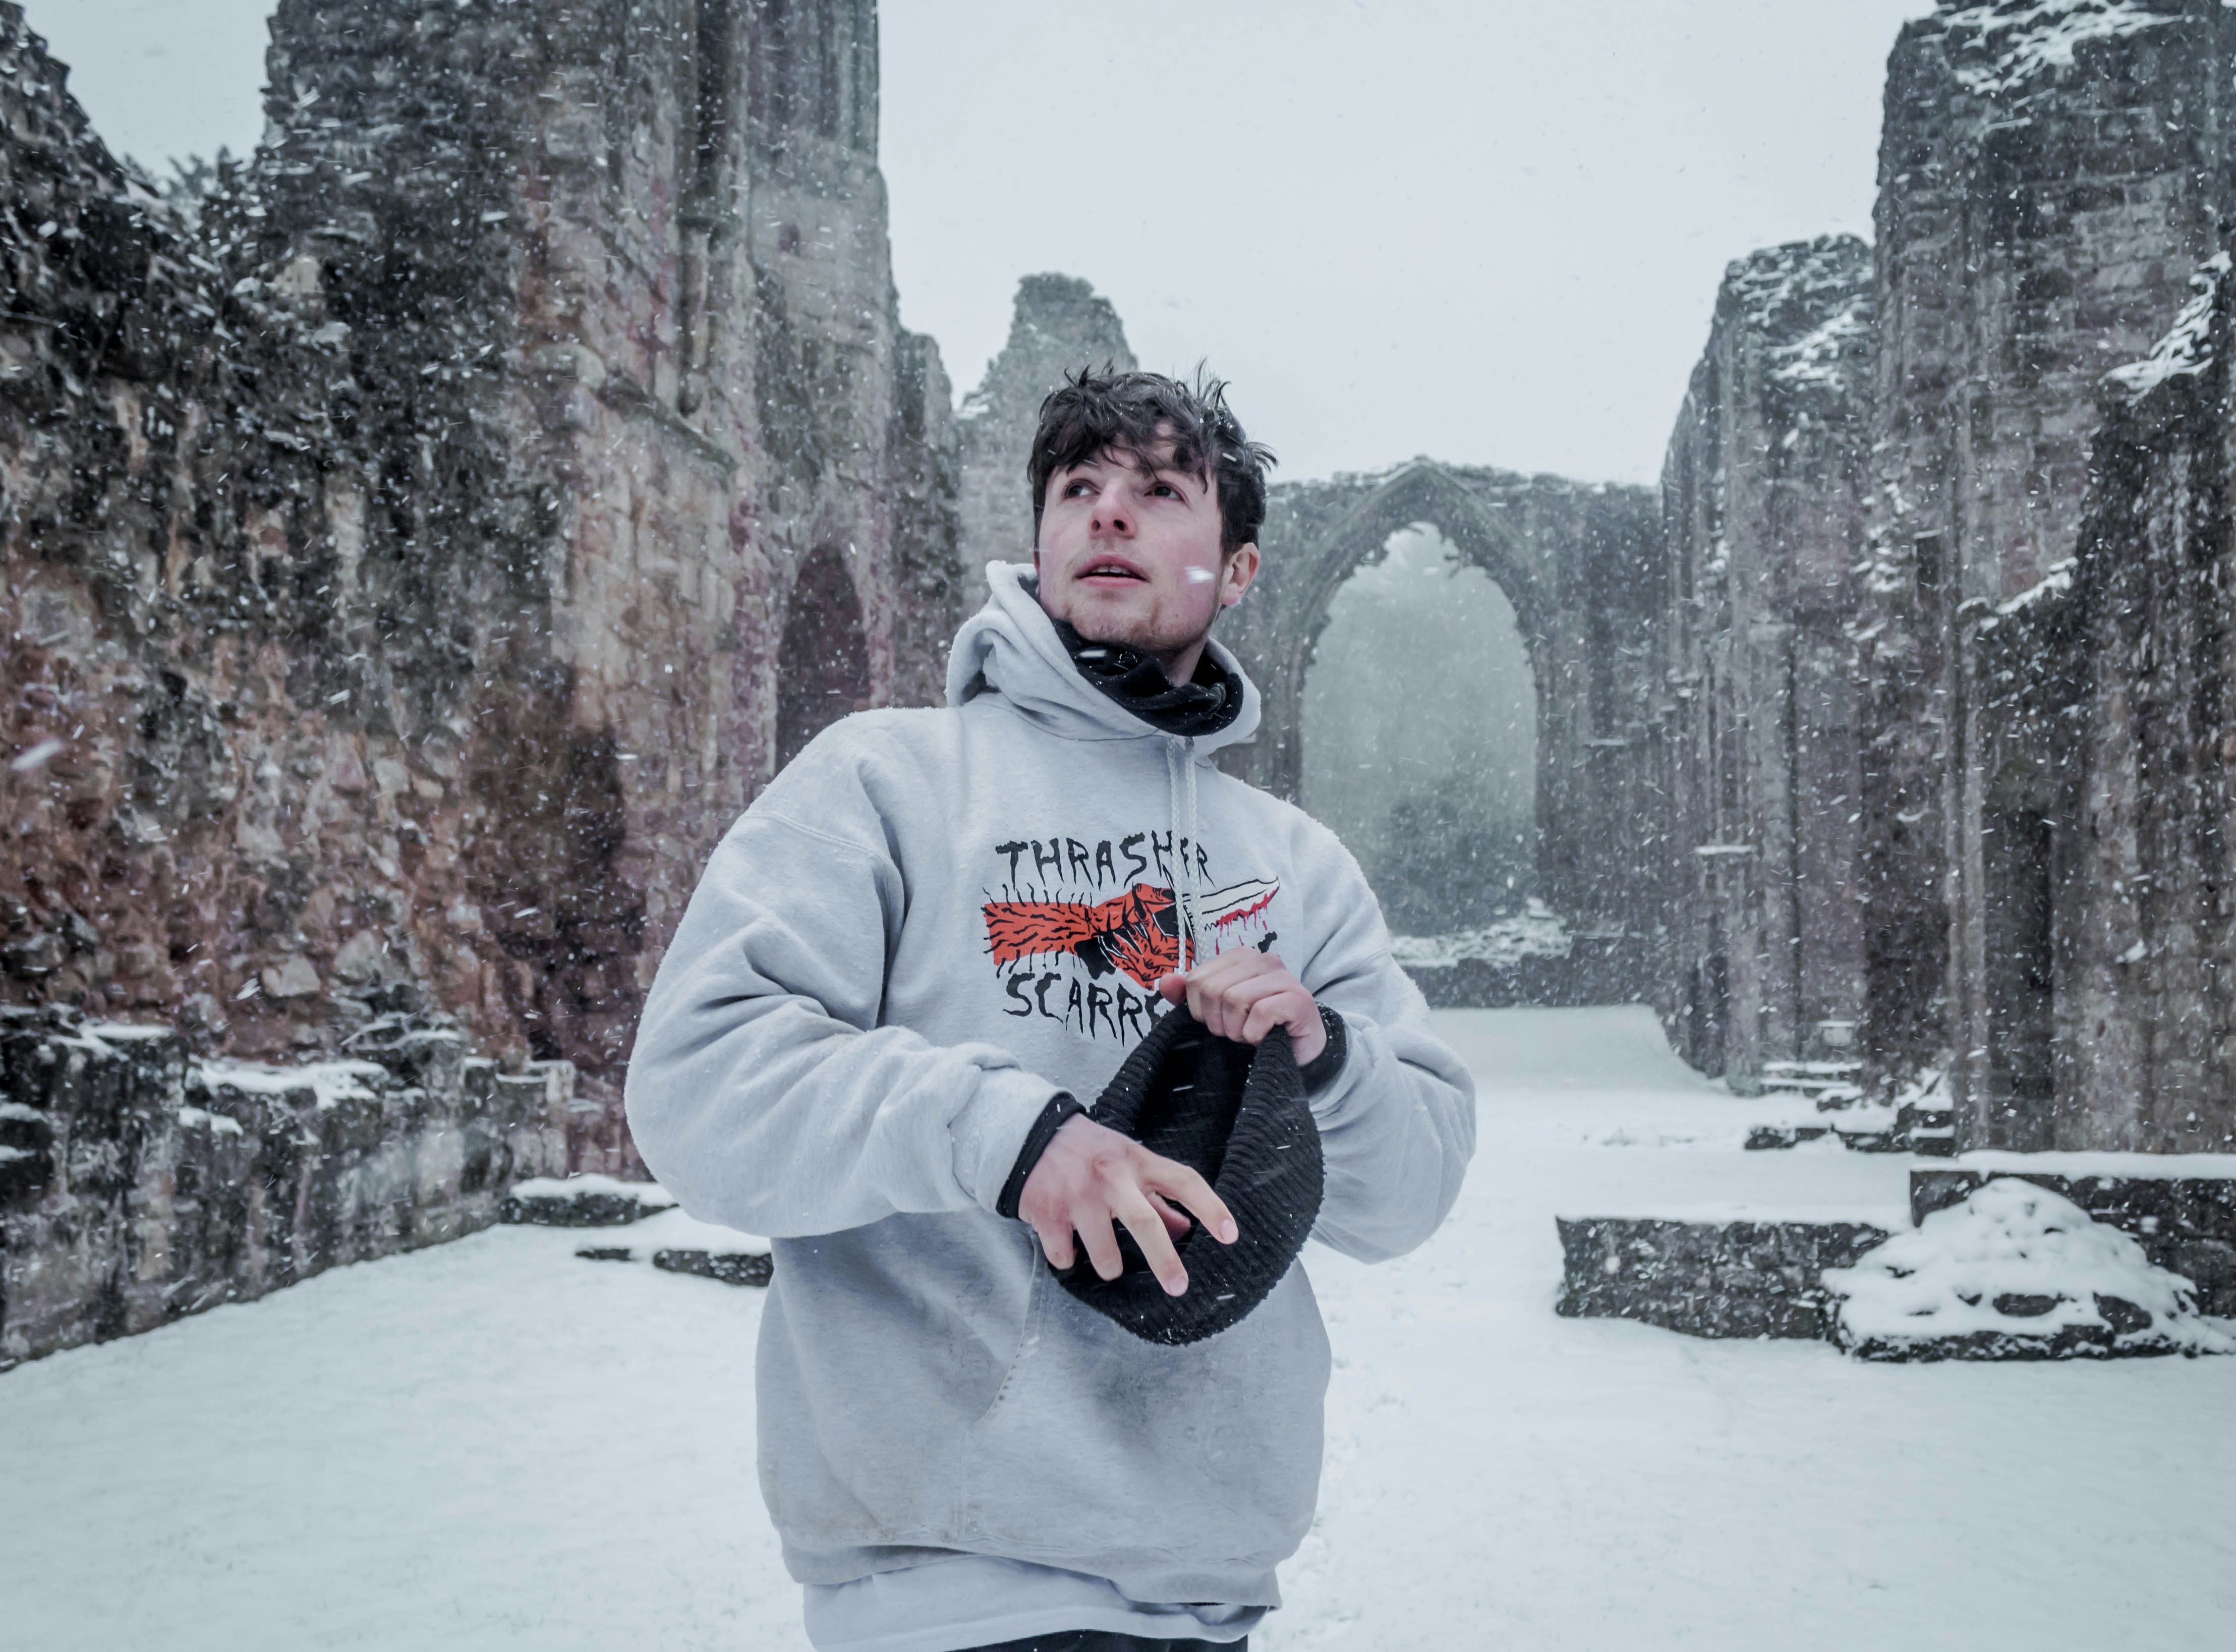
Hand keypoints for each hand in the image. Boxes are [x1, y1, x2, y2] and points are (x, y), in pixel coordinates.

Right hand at [1019, 1114, 1237, 1295]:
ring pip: (1104, 1255)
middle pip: (1143, 1222)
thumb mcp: (1128, 1162)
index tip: (1230, 1235)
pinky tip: (1065, 1240)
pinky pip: (1065, 1258)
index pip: (1183, 1181)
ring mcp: (1077, 1196)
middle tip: (1179, 1287)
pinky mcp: (1047, 1213)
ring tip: (1104, 1257)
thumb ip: (1158, 1196)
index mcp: (1136, 1161)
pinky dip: (1068, 1258)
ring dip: (1109, 1266)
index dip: (1210, 1207)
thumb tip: (1186, 1230)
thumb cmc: (1089, 1153)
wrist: (1029, 1136)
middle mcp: (1109, 1176)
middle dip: (1164, 1260)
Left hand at [1156, 949, 1325, 1064]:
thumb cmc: (1255, 1026)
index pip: (1196, 979)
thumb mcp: (1216, 1011)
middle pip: (1213, 990)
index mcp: (1240, 957)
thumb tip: (1166, 982)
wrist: (1297, 1051)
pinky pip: (1260, 1014)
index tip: (1218, 1020)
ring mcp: (1284, 977)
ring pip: (1235, 1000)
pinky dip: (1256, 1035)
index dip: (1198, 1009)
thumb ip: (1188, 994)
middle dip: (1218, 1022)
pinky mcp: (1299, 999)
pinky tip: (1265, 1038)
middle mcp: (1263, 960)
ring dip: (1237, 1030)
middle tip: (1235, 1031)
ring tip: (1250, 1034)